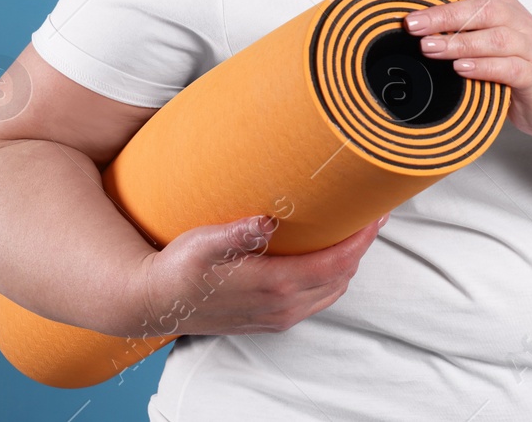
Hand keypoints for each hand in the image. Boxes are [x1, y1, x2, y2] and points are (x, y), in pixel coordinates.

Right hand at [121, 212, 384, 337]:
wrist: (155, 303)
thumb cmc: (178, 269)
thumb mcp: (202, 243)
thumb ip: (237, 232)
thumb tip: (265, 220)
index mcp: (274, 286)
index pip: (336, 263)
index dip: (361, 238)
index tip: (376, 213)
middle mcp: (283, 307)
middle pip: (342, 276)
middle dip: (361, 245)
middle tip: (372, 212)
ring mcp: (279, 316)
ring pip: (333, 290)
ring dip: (348, 261)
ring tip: (354, 228)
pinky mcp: (271, 318)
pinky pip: (317, 299)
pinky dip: (332, 276)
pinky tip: (327, 254)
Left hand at [403, 0, 531, 141]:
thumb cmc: (513, 67)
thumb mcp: (485, 42)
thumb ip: (458, 29)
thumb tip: (410, 24)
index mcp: (504, 4)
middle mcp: (518, 20)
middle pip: (483, 7)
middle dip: (444, 14)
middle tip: (412, 24)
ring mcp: (529, 47)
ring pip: (495, 37)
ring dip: (459, 41)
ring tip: (429, 48)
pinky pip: (509, 68)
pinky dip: (484, 67)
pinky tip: (461, 69)